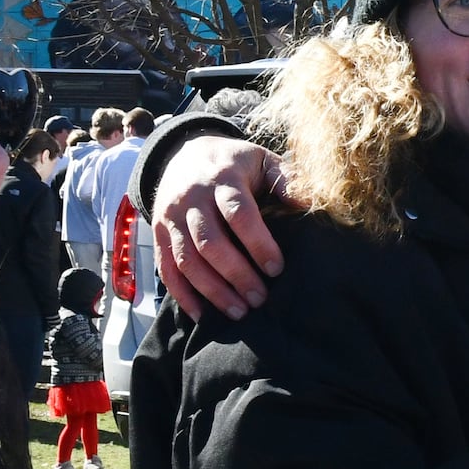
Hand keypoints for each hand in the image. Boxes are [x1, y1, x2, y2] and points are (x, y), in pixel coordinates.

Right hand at [151, 136, 287, 315]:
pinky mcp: (158, 233)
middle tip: (260, 299)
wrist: (184, 154)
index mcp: (223, 178)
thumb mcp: (261, 160)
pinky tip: (201, 314)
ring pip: (187, 259)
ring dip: (212, 290)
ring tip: (239, 312)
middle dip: (237, 275)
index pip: (239, 214)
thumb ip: (286, 179)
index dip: (258, 243)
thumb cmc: (234, 163)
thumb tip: (310, 203)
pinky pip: (166, 268)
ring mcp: (171, 217)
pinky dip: (181, 294)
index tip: (277, 269)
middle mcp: (192, 198)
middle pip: (210, 243)